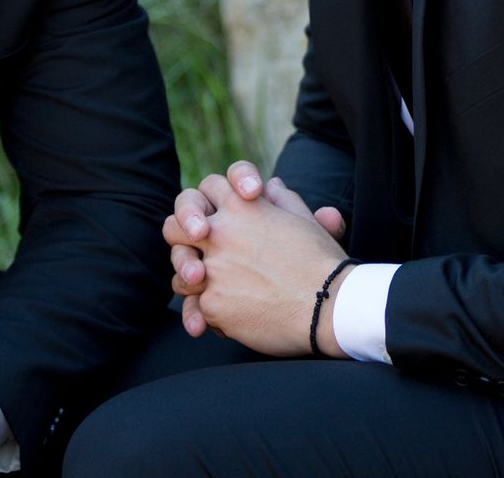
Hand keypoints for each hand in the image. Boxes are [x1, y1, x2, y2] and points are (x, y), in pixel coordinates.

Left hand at [164, 162, 346, 336]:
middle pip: (174, 226)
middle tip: (197, 251)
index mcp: (242, 206)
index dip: (212, 200)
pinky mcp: (212, 304)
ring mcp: (213, 269)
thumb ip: (283, 200)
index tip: (221, 216)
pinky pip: (198, 306)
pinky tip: (232, 317)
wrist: (329, 306)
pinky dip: (212, 313)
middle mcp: (220, 233)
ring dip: (193, 280)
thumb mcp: (305, 221)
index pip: (208, 188)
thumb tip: (272, 185)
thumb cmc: (322, 262)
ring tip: (212, 289)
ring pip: (181, 272)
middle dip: (182, 238)